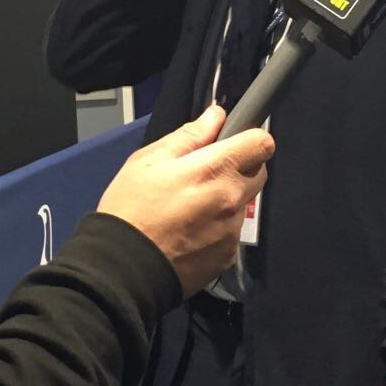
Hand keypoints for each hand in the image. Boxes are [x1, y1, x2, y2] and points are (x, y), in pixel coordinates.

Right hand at [98, 105, 273, 296]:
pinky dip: (219, 226)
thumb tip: (215, 117)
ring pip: (244, 202)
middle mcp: (231, 200)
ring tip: (191, 207)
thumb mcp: (148, 161)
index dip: (250, 138)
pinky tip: (191, 230)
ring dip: (227, 198)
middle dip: (240, 167)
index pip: (261, 144)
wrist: (124, 268)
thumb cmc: (130, 211)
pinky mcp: (228, 255)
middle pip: (258, 172)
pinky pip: (232, 231)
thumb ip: (189, 136)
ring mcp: (232, 230)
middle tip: (206, 173)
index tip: (235, 141)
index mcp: (214, 171)